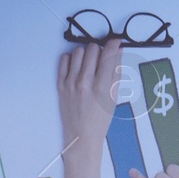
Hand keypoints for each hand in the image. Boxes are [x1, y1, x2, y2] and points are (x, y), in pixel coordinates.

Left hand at [56, 38, 122, 177]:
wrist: (81, 135)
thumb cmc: (101, 118)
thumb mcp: (114, 96)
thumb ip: (116, 72)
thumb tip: (118, 51)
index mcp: (102, 86)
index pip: (108, 54)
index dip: (114, 44)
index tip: (116, 42)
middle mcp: (85, 82)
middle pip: (92, 49)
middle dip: (100, 50)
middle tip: (102, 57)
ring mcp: (70, 82)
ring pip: (78, 52)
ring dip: (86, 54)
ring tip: (90, 63)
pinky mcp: (60, 84)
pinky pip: (64, 59)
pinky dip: (72, 59)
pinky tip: (77, 67)